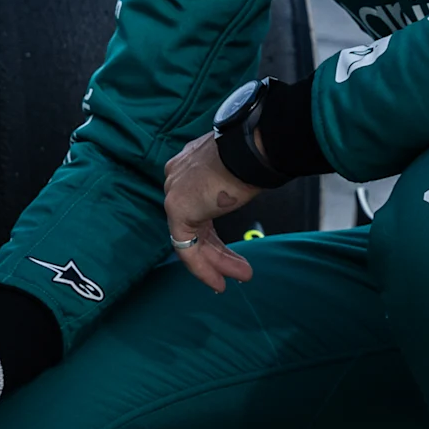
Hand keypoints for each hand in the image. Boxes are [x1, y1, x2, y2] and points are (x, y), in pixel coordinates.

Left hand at [161, 130, 261, 292]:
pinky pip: (186, 246)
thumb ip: (235, 181)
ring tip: (242, 276)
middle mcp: (177, 176)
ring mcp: (174, 191)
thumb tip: (253, 183)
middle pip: (195, 223)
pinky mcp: (176, 208)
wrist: (248, 147)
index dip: (213, 230)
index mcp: (192, 164)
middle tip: (239, 269)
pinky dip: (203, 266)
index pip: (199, 205)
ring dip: (217, 261)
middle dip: (218, 250)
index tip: (230, 246)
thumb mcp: (242, 169)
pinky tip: (219, 281)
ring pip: (192, 238)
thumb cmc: (254, 154)